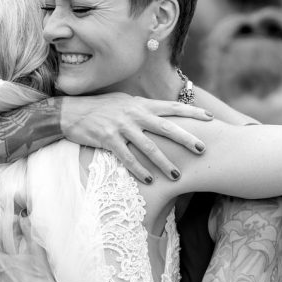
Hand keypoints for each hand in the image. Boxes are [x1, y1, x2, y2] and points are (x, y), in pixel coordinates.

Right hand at [58, 93, 211, 183]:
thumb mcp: (124, 103)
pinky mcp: (108, 139)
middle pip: (166, 127)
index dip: (192, 112)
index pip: (172, 107)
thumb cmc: (100, 108)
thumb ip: (143, 109)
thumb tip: (163, 115)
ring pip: (148, 147)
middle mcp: (134, 114)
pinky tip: (149, 179)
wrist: (71, 112)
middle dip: (186, 138)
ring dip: (164, 162)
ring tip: (177, 175)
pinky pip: (127, 157)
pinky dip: (139, 169)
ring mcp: (121, 127)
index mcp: (141, 104)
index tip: (210, 118)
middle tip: (203, 149)